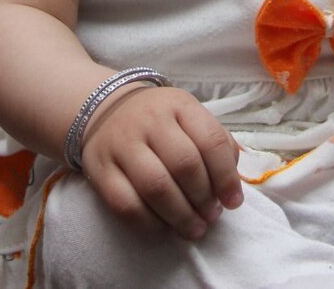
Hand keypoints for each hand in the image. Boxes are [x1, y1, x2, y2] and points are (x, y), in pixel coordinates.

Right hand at [79, 85, 242, 239]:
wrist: (105, 109)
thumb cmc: (160, 120)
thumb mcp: (190, 116)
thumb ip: (215, 143)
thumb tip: (232, 183)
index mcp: (179, 105)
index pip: (210, 141)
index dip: (226, 177)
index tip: (233, 202)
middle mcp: (149, 121)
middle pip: (184, 165)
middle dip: (203, 199)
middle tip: (211, 216)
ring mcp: (121, 144)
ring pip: (155, 187)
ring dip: (181, 216)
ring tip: (194, 229)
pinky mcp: (100, 169)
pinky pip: (125, 204)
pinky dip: (150, 223)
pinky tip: (164, 227)